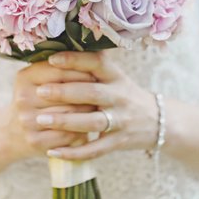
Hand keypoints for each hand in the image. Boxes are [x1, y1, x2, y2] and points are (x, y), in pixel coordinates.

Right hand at [0, 60, 96, 163]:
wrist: (12, 134)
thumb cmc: (37, 100)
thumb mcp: (39, 80)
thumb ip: (61, 68)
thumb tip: (96, 52)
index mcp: (25, 77)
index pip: (60, 70)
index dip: (82, 71)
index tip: (98, 73)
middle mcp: (23, 98)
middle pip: (67, 93)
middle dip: (88, 93)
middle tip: (104, 92)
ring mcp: (28, 121)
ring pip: (70, 114)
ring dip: (88, 112)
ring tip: (100, 107)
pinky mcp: (35, 141)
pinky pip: (68, 135)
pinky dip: (81, 131)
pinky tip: (89, 126)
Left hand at [34, 51, 158, 160]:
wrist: (158, 121)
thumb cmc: (124, 94)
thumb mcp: (114, 76)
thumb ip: (91, 65)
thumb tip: (59, 46)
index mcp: (116, 76)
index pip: (97, 63)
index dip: (75, 60)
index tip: (52, 60)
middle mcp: (120, 96)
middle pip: (93, 93)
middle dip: (65, 92)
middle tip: (40, 91)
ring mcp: (121, 120)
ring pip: (92, 122)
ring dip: (66, 121)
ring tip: (41, 119)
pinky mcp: (119, 142)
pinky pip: (95, 150)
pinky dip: (74, 152)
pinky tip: (52, 152)